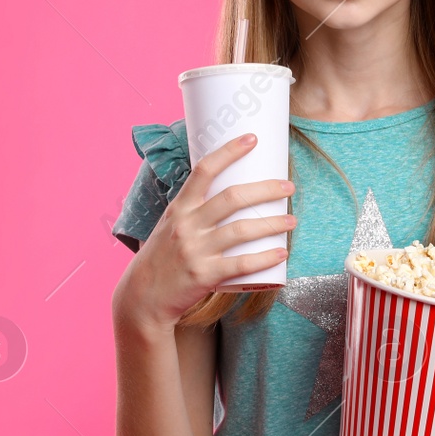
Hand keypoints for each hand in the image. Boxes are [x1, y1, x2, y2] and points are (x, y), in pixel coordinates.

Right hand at [113, 132, 296, 333]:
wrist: (143, 297)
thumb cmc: (162, 258)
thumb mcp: (170, 226)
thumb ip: (194, 211)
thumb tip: (229, 195)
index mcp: (179, 208)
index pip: (204, 170)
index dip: (229, 151)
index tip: (252, 139)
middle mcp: (186, 225)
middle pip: (232, 198)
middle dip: (265, 189)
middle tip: (288, 186)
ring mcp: (195, 250)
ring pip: (241, 230)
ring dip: (272, 223)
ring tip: (291, 220)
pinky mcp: (204, 276)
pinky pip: (241, 265)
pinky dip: (264, 258)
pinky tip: (281, 252)